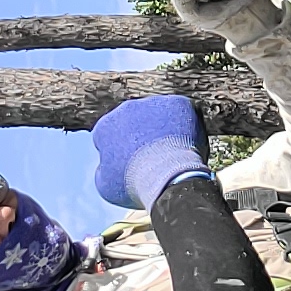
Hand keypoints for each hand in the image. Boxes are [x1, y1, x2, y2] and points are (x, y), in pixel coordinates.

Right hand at [91, 93, 207, 205]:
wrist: (167, 176)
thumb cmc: (136, 185)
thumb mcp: (107, 186)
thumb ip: (103, 170)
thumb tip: (106, 166)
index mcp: (105, 127)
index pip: (112, 134)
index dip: (123, 150)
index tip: (134, 164)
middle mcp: (126, 109)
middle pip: (135, 121)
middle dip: (142, 136)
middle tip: (155, 157)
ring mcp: (153, 104)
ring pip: (159, 115)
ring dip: (163, 129)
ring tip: (173, 153)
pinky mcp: (177, 103)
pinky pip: (181, 113)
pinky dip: (186, 125)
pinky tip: (187, 144)